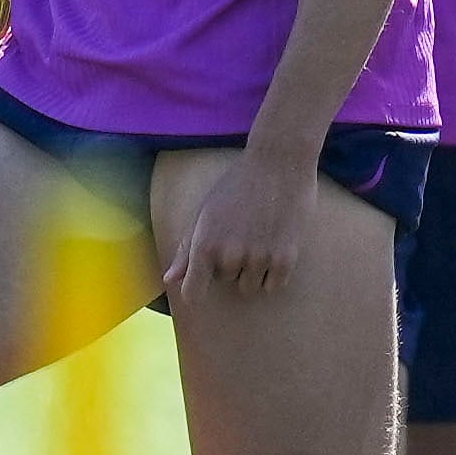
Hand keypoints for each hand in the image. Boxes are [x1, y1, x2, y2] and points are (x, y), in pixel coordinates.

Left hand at [162, 149, 314, 297]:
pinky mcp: (286, 258)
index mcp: (205, 245)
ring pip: (250, 286)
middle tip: (241, 234)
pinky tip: (275, 246)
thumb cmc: (239, 184)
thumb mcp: (205, 212)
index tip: (202, 283)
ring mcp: (259, 258)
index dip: (196, 289)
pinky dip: (274, 272)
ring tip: (260, 239)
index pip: (193, 292)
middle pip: (225, 282)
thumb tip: (169, 280)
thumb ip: (186, 250)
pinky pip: (273, 285)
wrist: (281, 162)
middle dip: (230, 265)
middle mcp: (230, 256)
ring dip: (253, 270)